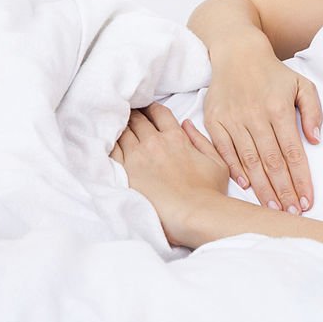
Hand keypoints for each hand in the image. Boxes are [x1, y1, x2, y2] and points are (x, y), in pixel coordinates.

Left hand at [110, 103, 229, 246]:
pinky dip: (109, 144)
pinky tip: (107, 143)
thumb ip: (200, 140)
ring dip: (120, 127)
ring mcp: (138, 156)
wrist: (194, 213)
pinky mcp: (126, 172)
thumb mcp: (216, 161)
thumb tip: (187, 124)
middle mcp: (155, 142)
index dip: (151, 108)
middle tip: (127, 114)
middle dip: (133, 114)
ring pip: (123, 132)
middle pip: (138, 120)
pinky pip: (112, 151)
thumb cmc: (209, 191)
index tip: (146, 108)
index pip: (159, 113)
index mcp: (177, 137)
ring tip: (114, 126)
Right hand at [203, 58, 321, 214]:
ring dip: (261, 187)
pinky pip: (225, 151)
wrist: (237, 53)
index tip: (307, 199)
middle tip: (291, 213)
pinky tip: (246, 188)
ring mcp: (233, 119)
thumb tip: (316, 140)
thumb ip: (313, 111)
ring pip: (249, 161)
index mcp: (278, 109)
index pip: (293, 152)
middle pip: (271, 161)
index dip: (301, 178)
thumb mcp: (303, 84)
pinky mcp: (214, 121)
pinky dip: (235, 170)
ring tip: (272, 209)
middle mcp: (255, 116)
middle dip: (283, 190)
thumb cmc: (274, 73)